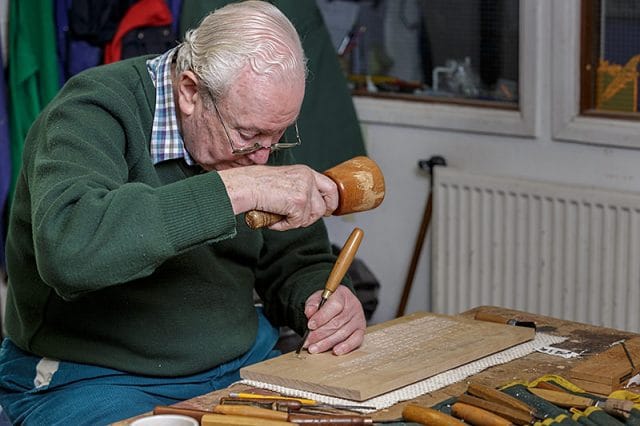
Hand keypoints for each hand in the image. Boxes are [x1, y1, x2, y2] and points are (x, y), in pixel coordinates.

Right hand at [219, 164, 338, 229]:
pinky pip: (297, 222)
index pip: (330, 187)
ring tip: (279, 216)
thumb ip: (299, 190)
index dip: (330, 202)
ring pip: (311, 217)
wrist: (244, 186)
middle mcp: (308, 178)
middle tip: (301, 220)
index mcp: (305, 171)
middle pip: (325, 205)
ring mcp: (304, 190)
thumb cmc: (256, 184)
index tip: (327, 211)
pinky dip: (283, 225)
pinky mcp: (298, 202)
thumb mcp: (284, 182)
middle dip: (315, 216)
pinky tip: (273, 218)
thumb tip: (309, 208)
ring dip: (294, 222)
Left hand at [301, 286, 365, 354]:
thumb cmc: (328, 302)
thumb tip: (309, 312)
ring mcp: (358, 319)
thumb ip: (312, 304)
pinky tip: (335, 351)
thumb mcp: (318, 298)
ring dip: (327, 343)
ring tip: (314, 348)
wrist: (340, 303)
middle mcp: (353, 306)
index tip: (310, 325)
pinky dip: (345, 347)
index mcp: (342, 295)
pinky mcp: (361, 330)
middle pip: (336, 323)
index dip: (321, 317)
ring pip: (342, 333)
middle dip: (320, 334)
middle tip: (307, 341)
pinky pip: (355, 340)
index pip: (334, 306)